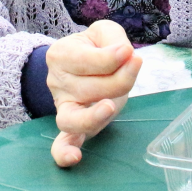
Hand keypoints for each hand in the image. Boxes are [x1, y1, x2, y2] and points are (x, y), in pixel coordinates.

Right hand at [45, 20, 142, 167]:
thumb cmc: (95, 48)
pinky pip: (61, 144)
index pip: (84, 61)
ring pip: (73, 118)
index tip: (129, 52)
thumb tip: (124, 54)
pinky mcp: (71, 127)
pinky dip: (63, 153)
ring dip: (94, 115)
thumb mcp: (103, 33)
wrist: (79, 65)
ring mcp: (62, 107)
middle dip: (117, 80)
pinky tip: (74, 158)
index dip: (111, 57)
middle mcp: (57, 83)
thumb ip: (113, 39)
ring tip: (110, 106)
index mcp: (60, 55)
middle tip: (134, 66)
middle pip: (87, 89)